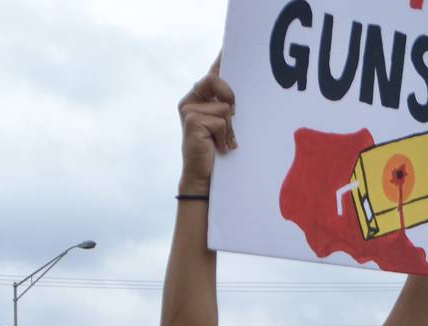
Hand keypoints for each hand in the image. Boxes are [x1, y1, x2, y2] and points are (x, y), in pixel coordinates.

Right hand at [178, 54, 235, 192]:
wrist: (203, 177)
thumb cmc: (215, 151)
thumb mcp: (224, 123)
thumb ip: (226, 104)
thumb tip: (239, 93)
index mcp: (198, 99)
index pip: (211, 75)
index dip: (219, 61)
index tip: (227, 47)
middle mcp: (189, 101)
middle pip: (214, 79)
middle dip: (229, 97)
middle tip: (233, 116)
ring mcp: (188, 110)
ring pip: (224, 106)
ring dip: (230, 127)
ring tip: (224, 142)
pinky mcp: (191, 121)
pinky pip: (221, 120)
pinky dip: (225, 136)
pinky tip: (220, 147)